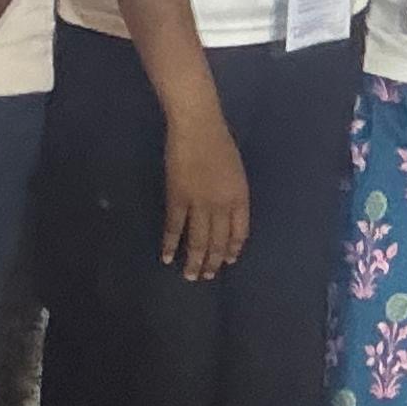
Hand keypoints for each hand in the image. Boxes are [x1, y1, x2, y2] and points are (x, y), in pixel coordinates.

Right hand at [160, 105, 251, 278]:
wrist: (198, 128)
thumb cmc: (220, 143)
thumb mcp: (236, 172)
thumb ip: (232, 194)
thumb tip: (227, 213)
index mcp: (240, 198)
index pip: (239, 233)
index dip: (232, 249)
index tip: (227, 261)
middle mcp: (222, 206)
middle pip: (217, 241)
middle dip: (212, 261)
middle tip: (206, 277)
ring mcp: (199, 204)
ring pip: (197, 240)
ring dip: (193, 260)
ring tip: (190, 276)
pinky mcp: (177, 199)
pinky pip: (174, 228)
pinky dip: (169, 244)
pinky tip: (166, 257)